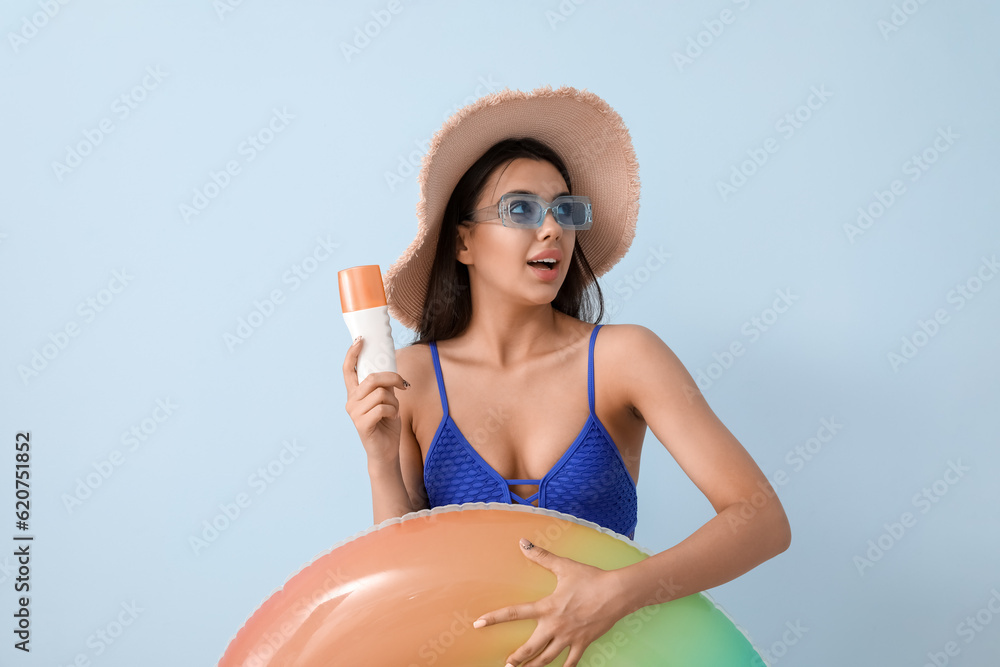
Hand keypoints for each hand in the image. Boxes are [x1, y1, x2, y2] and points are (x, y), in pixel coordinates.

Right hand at [342, 336, 408, 464]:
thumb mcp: (388, 401)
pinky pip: (383, 407)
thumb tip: (392, 370)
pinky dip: (393, 411)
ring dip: (394, 401)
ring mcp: (354, 413)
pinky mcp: (361, 424)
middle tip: (404, 385)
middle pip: (371, 379)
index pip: (348, 370)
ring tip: (394, 410)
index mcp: (355, 394)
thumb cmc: (386, 425)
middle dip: (392, 379)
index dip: (352, 354)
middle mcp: (351, 402)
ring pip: (380, 393)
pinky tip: (393, 418)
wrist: (386, 452)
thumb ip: (386, 386)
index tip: (360, 340)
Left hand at [473, 538, 628, 666]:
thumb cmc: (590, 579)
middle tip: (506, 666)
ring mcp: (569, 637)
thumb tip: (523, 542)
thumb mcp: (564, 566)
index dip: (494, 618)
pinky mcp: (583, 643)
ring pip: (547, 658)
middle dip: (517, 659)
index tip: (478, 624)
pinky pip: (571, 662)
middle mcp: (555, 625)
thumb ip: (542, 556)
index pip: (515, 613)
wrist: (617, 593)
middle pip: (530, 647)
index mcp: (547, 607)